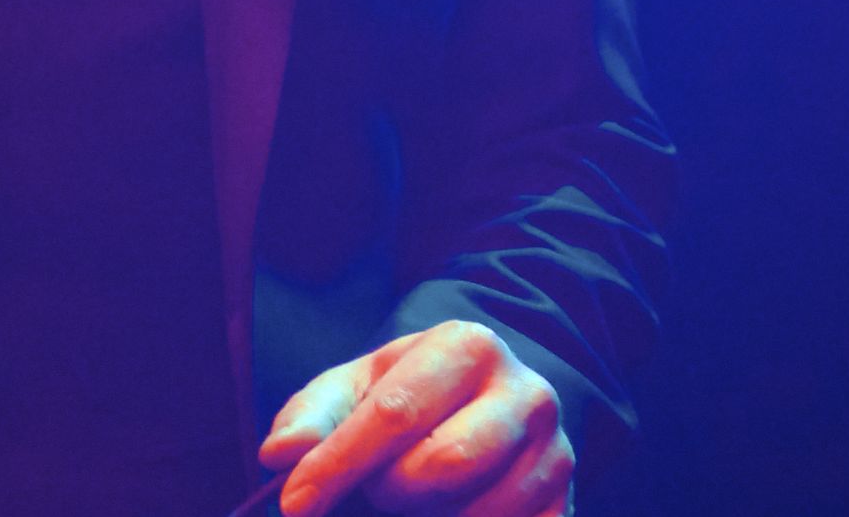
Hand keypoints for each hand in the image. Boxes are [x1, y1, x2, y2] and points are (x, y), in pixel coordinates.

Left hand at [256, 320, 572, 515]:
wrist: (488, 403)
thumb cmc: (410, 395)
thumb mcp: (356, 386)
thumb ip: (312, 417)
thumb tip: (280, 455)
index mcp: (469, 348)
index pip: (395, 414)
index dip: (337, 466)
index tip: (295, 505)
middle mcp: (526, 395)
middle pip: (444, 464)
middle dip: (389, 490)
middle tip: (373, 491)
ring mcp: (557, 455)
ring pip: (479, 513)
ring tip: (410, 503)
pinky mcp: (568, 507)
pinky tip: (443, 516)